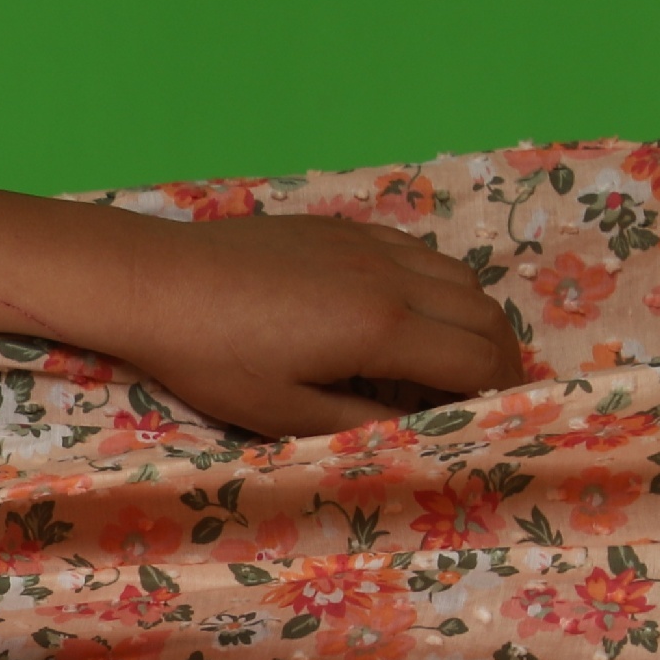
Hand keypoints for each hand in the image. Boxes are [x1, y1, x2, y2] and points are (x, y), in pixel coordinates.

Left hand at [79, 212, 528, 437]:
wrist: (157, 283)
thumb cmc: (213, 359)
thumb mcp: (285, 414)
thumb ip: (363, 425)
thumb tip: (422, 431)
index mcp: (382, 329)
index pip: (478, 360)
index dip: (502, 393)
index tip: (500, 416)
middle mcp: (390, 277)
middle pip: (483, 314)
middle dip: (499, 357)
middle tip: (489, 392)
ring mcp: (368, 245)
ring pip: (457, 276)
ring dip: (472, 318)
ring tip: (455, 356)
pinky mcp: (343, 229)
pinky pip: (418, 252)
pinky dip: (437, 283)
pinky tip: (411, 310)